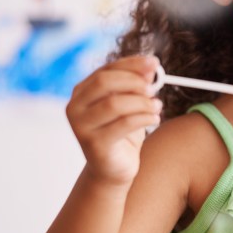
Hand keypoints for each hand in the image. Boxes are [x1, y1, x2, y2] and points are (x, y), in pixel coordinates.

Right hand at [65, 55, 162, 185]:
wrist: (114, 169)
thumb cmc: (122, 133)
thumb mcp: (131, 104)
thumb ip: (137, 85)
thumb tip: (151, 67)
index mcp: (82, 92)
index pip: (106, 69)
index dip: (131, 64)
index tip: (154, 63)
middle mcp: (75, 107)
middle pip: (105, 82)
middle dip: (134, 82)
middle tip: (154, 89)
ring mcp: (81, 126)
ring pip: (114, 103)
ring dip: (142, 102)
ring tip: (156, 107)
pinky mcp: (94, 144)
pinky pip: (123, 124)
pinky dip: (144, 118)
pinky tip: (155, 119)